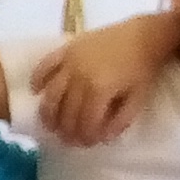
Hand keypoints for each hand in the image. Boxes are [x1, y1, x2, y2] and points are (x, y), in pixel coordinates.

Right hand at [30, 11, 179, 147]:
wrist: (144, 35)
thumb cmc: (143, 68)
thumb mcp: (138, 98)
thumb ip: (121, 121)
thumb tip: (103, 138)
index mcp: (100, 89)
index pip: (85, 121)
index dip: (84, 136)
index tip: (85, 144)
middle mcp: (79, 76)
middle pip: (66, 111)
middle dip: (66, 130)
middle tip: (68, 140)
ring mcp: (70, 62)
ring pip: (51, 93)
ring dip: (48, 113)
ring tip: (50, 125)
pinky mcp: (66, 49)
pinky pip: (45, 66)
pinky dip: (37, 79)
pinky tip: (36, 91)